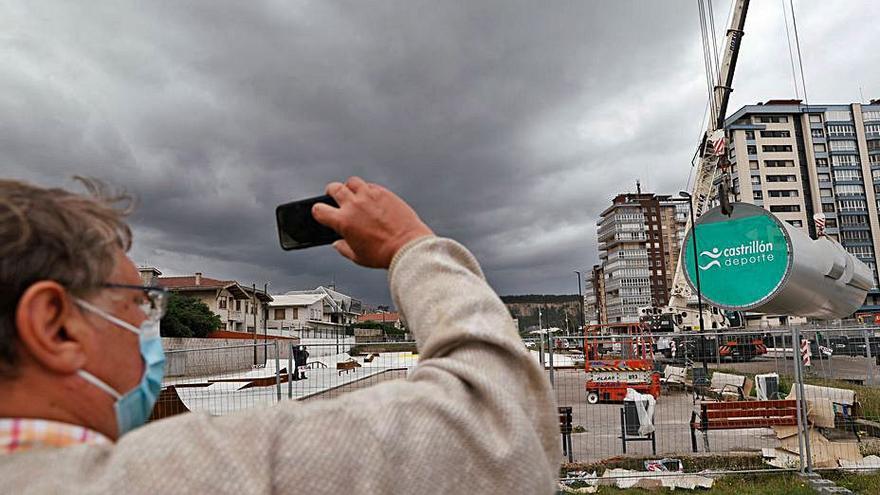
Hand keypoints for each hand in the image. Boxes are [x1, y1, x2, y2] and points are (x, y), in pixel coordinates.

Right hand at [312, 177, 433, 267]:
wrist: (407, 246)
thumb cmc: (384, 254)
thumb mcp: (357, 257)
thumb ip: (343, 248)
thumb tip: (337, 244)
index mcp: (343, 221)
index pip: (319, 209)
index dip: (318, 211)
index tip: (322, 213)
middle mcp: (354, 205)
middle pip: (334, 188)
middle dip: (331, 192)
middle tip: (334, 197)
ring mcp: (369, 196)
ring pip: (352, 182)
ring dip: (350, 188)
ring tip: (353, 195)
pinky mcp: (384, 192)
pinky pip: (370, 185)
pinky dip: (367, 190)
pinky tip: (371, 198)